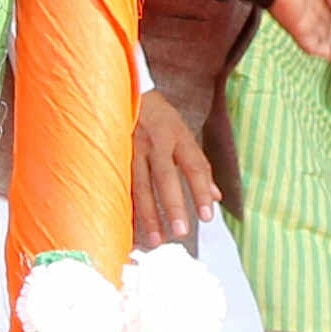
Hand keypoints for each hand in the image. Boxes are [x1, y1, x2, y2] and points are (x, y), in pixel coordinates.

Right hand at [132, 90, 218, 247]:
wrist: (126, 92)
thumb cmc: (160, 118)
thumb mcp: (184, 134)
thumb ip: (199, 166)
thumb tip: (216, 196)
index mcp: (178, 137)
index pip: (194, 166)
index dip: (201, 191)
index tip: (207, 217)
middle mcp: (156, 143)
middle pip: (166, 178)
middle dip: (174, 205)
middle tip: (181, 232)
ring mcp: (132, 149)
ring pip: (140, 186)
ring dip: (148, 214)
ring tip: (156, 239)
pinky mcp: (113, 155)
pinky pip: (120, 186)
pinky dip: (124, 208)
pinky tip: (128, 227)